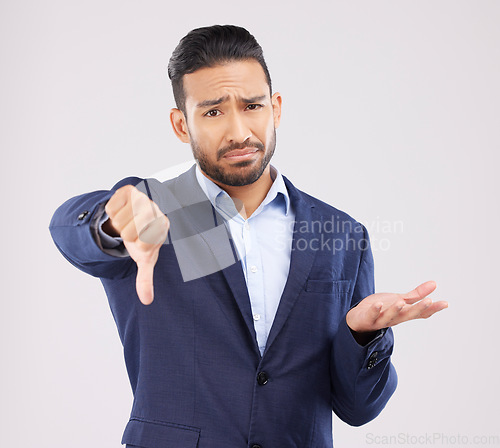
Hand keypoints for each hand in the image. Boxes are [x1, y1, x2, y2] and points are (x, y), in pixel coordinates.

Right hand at [104, 185, 169, 304]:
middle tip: (132, 232)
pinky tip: (122, 212)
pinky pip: (111, 206)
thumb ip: (146, 279)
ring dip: (119, 224)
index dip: (136, 244)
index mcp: (162, 227)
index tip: (140, 241)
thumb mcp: (144, 259)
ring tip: (128, 222)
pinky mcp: (130, 191)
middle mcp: (155, 210)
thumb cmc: (142, 240)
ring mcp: (143, 199)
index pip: (142, 242)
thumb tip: (147, 300)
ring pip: (118, 219)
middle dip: (126, 235)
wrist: (136, 218)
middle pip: (128, 231)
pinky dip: (112, 213)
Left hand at [346, 281, 447, 332]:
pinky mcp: (368, 318)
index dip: (433, 309)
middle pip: (408, 315)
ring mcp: (381, 320)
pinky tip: (378, 304)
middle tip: (430, 301)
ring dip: (396, 310)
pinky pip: (372, 315)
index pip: (420, 312)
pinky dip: (375, 311)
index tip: (445, 303)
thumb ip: (416, 295)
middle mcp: (395, 318)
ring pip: (390, 316)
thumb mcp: (400, 299)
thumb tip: (434, 284)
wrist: (358, 318)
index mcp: (404, 313)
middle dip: (419, 309)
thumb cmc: (381, 309)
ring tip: (402, 302)